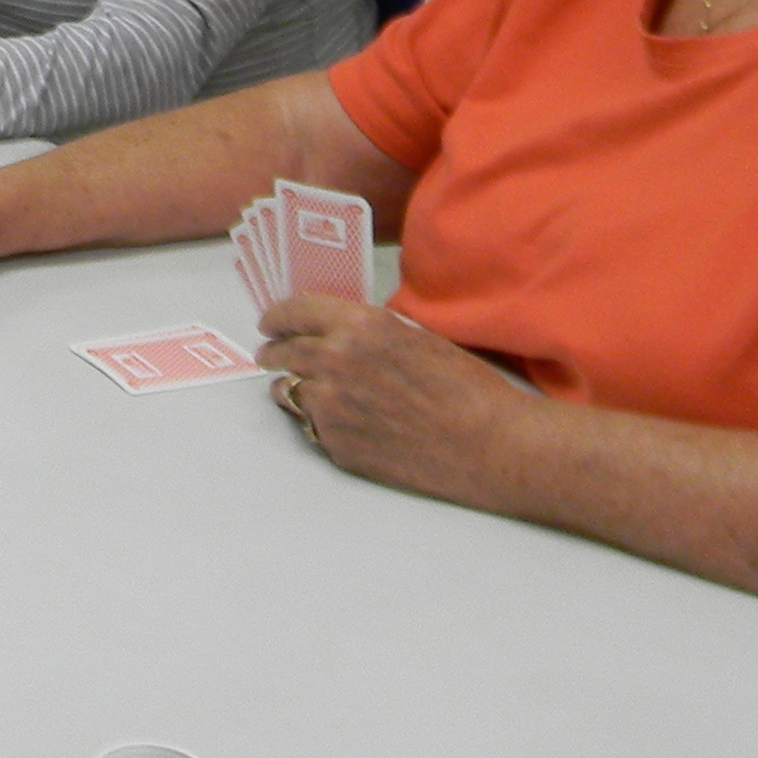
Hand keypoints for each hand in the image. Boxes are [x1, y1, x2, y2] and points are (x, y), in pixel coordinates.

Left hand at [254, 296, 531, 497]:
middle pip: (284, 352)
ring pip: (288, 391)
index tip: (269, 322)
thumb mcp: (416, 337)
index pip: (296, 312)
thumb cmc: (466, 386)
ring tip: (294, 388)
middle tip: (269, 353)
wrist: (487, 444)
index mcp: (359, 327)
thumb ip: (370, 332)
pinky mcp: (335, 444)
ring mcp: (330, 408)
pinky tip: (336, 420)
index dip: (278, 316)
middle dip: (273, 351)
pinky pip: (311, 425)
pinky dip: (316, 419)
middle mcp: (335, 363)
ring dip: (290, 387)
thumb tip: (339, 331)